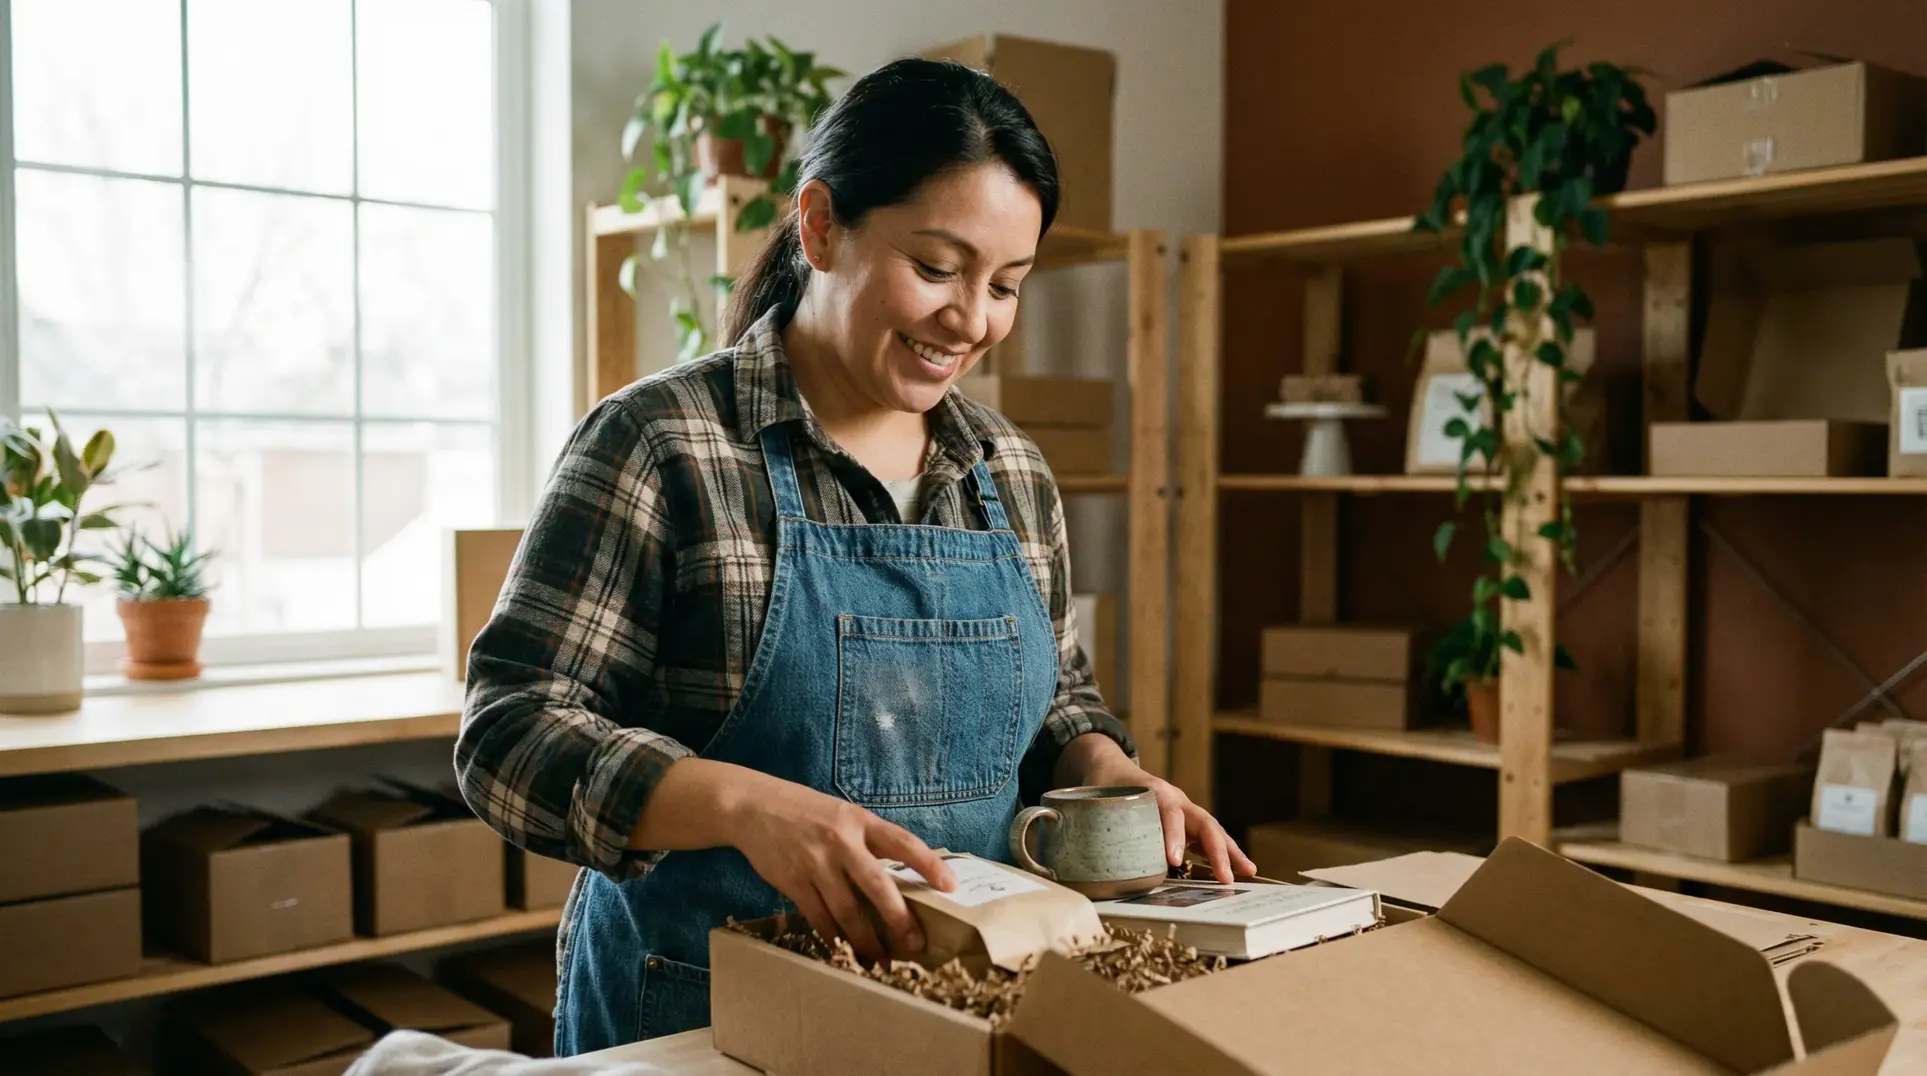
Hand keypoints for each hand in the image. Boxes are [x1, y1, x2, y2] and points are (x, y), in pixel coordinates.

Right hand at [730, 776, 956, 961]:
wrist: (753, 807)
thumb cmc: (808, 813)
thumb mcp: (844, 816)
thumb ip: (870, 841)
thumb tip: (905, 877)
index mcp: (860, 822)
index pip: (903, 843)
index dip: (929, 865)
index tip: (951, 888)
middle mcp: (840, 842)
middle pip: (877, 886)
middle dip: (899, 919)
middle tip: (916, 944)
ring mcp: (815, 863)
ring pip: (847, 911)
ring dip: (866, 940)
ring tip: (881, 960)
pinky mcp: (793, 882)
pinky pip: (818, 918)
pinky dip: (834, 938)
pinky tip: (844, 951)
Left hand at [1059, 734, 1256, 883]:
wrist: (1109, 766)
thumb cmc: (1099, 785)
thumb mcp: (1086, 795)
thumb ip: (1075, 817)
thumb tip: (1058, 840)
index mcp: (1151, 791)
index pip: (1168, 811)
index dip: (1172, 835)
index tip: (1173, 860)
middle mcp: (1174, 799)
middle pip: (1202, 821)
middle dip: (1216, 850)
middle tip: (1226, 879)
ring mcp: (1183, 810)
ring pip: (1212, 829)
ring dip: (1230, 852)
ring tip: (1246, 874)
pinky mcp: (1185, 822)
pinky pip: (1208, 837)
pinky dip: (1224, 854)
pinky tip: (1238, 872)